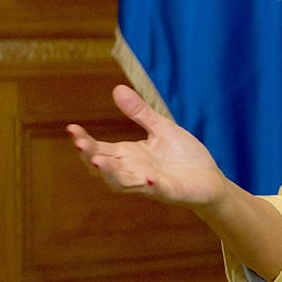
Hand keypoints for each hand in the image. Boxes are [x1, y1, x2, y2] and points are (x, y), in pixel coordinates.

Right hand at [67, 84, 228, 208]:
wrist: (210, 181)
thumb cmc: (183, 156)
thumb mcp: (161, 128)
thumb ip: (139, 113)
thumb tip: (117, 88)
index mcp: (129, 155)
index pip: (100, 149)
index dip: (85, 142)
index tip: (71, 129)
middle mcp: (134, 171)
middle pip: (105, 167)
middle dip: (91, 156)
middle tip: (80, 145)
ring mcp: (151, 184)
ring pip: (123, 182)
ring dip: (110, 173)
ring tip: (98, 161)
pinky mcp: (171, 192)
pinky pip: (158, 191)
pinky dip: (151, 186)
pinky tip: (147, 179)